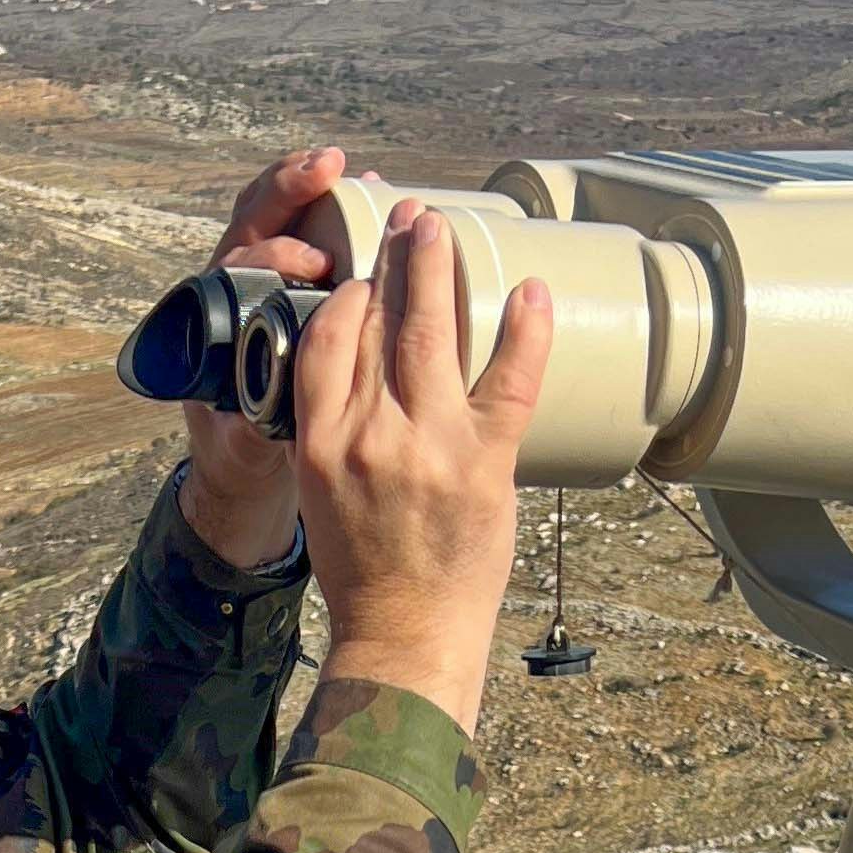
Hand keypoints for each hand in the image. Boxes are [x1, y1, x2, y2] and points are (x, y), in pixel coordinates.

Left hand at [179, 146, 346, 567]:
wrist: (245, 456)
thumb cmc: (241, 447)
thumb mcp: (243, 440)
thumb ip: (246, 423)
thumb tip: (258, 407)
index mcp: (216, 317)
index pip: (240, 264)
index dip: (276, 253)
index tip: (316, 263)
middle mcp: (231, 288)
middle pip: (252, 218)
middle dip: (286, 187)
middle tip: (327, 168)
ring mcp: (257, 278)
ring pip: (273, 213)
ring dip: (305, 185)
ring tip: (341, 165)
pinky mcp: (287, 280)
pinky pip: (301, 228)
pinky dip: (325, 204)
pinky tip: (363, 185)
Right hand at [292, 200, 553, 733]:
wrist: (406, 634)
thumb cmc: (362, 569)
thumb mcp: (320, 491)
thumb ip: (332, 427)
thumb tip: (352, 372)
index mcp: (321, 440)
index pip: (328, 338)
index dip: (350, 293)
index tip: (367, 269)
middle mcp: (370, 433)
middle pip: (382, 321)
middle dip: (398, 259)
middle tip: (411, 218)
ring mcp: (430, 445)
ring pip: (434, 335)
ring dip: (442, 271)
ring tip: (447, 229)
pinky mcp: (486, 463)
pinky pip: (510, 382)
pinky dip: (525, 332)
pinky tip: (532, 291)